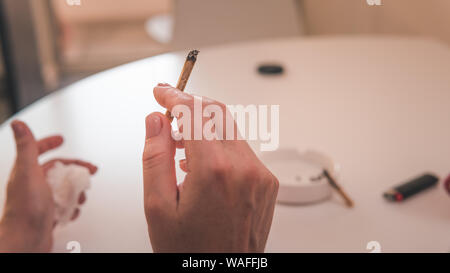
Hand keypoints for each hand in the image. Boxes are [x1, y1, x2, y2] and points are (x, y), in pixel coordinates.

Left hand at [0, 121, 96, 252]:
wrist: (25, 243)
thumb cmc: (25, 211)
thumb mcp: (28, 173)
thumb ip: (26, 148)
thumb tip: (19, 124)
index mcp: (26, 172)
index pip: (36, 150)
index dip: (49, 143)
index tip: (61, 138)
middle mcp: (32, 185)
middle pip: (57, 169)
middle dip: (75, 168)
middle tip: (90, 170)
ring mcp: (40, 201)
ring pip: (63, 188)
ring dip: (76, 189)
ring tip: (81, 194)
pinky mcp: (47, 215)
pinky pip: (64, 206)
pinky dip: (72, 206)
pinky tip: (73, 209)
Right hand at [142, 84, 278, 251]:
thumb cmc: (191, 252)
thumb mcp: (158, 208)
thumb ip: (155, 157)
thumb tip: (155, 121)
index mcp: (215, 171)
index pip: (194, 113)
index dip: (174, 96)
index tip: (161, 92)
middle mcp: (245, 169)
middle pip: (217, 114)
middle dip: (190, 106)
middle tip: (168, 111)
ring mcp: (260, 176)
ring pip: (230, 130)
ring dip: (204, 126)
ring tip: (179, 143)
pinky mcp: (267, 184)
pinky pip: (242, 150)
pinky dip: (220, 145)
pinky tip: (200, 161)